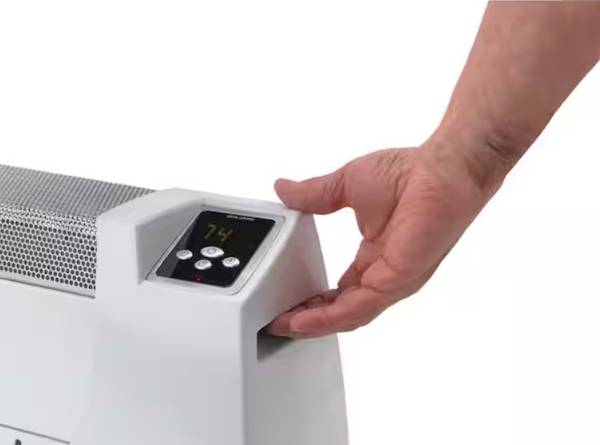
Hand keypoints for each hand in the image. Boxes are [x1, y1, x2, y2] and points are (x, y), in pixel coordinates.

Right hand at [268, 138, 509, 337]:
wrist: (443, 168)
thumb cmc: (409, 173)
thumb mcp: (346, 185)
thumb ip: (314, 195)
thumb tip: (284, 190)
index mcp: (374, 257)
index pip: (339, 291)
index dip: (312, 301)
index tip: (284, 303)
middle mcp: (383, 274)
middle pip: (341, 310)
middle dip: (308, 319)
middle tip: (278, 321)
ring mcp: (392, 281)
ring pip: (348, 316)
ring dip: (314, 324)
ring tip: (284, 326)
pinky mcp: (397, 281)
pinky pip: (359, 308)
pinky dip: (330, 318)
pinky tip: (305, 320)